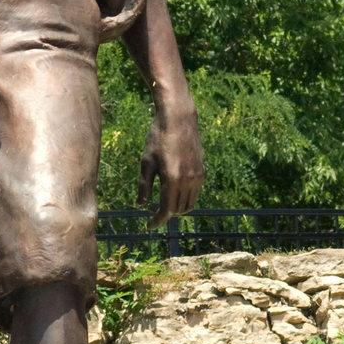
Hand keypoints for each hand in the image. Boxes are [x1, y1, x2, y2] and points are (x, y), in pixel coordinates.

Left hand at [140, 110, 203, 226]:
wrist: (178, 119)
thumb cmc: (158, 138)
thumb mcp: (146, 162)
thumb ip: (144, 186)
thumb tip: (141, 204)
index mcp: (173, 179)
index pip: (167, 210)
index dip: (157, 220)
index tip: (149, 225)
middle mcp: (189, 180)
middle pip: (179, 210)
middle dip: (167, 214)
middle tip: (153, 213)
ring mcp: (198, 176)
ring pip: (190, 203)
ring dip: (177, 207)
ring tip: (164, 203)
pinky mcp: (202, 170)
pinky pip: (195, 192)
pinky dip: (185, 197)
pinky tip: (174, 191)